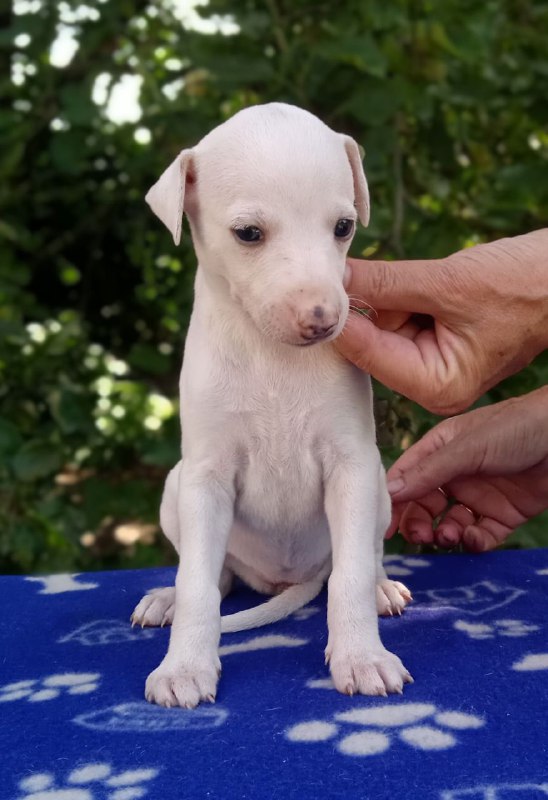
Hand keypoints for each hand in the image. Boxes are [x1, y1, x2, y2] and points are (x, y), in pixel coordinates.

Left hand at [336, 230, 547, 413]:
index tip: (310, 282)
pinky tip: (411, 278)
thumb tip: (332, 276)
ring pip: (380, 324)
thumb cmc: (524, 285)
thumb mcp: (447, 282)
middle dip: (362, 302)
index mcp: (435, 385)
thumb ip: (384, 282)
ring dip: (382, 293)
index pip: (365, 351)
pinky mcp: (434, 342)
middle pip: (368, 341)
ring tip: (405, 272)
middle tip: (340, 264)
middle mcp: (429, 384)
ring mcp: (431, 364)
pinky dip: (397, 294)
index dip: (338, 315)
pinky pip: (398, 316)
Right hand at [385, 388, 547, 550]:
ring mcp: (479, 495)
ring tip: (449, 537)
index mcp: (440, 450)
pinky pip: (480, 536)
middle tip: (420, 536)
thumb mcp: (467, 447)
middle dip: (417, 523)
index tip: (383, 526)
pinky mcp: (503, 515)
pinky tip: (474, 539)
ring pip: (449, 524)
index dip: (392, 500)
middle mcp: (455, 473)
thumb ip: (429, 472)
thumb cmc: (516, 428)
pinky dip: (474, 542)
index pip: (406, 477)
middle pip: (423, 505)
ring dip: (444, 534)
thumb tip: (389, 492)